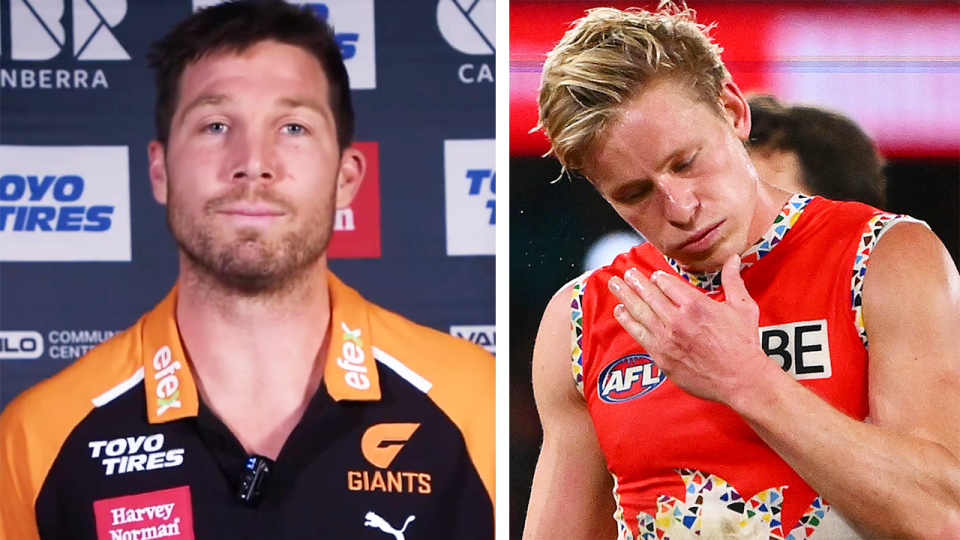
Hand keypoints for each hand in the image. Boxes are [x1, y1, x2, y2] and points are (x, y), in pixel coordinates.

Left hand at [607, 254, 771, 403]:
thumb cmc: (743, 343)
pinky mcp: (661, 356)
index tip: (653, 275)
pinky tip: (620, 312)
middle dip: (635, 282)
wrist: (740, 379)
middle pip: (649, 295)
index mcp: (696, 304)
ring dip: (625, 297)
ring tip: (614, 285)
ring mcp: (667, 339)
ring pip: (640, 313)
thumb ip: (733, 280)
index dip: (658, 278)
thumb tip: (733, 258)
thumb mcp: (743, 307)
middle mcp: (677, 320)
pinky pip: (639, 334)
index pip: (668, 284)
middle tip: (626, 274)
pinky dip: (627, 321)